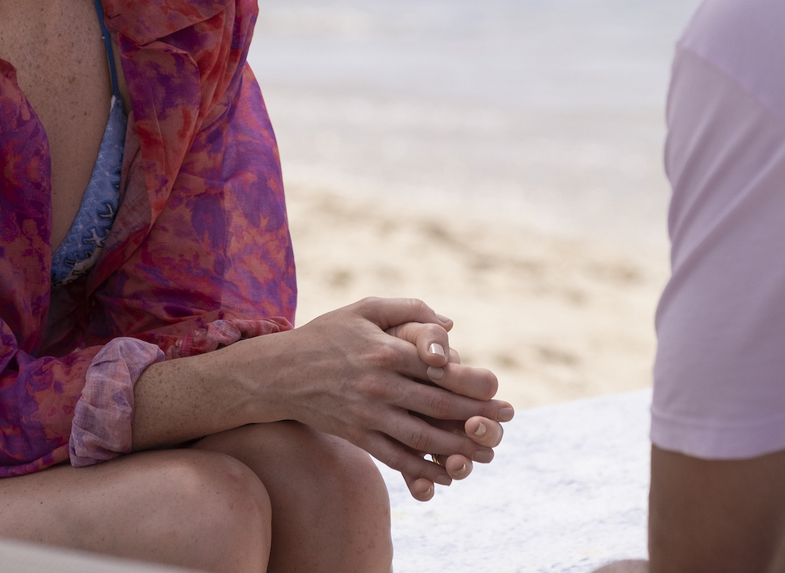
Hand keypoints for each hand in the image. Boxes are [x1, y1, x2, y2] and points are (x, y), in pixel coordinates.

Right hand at [256, 298, 511, 498]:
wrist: (279, 373)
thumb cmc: (328, 334)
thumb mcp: (365, 309)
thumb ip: (409, 309)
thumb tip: (450, 325)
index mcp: (386, 351)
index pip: (438, 369)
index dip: (472, 381)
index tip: (498, 388)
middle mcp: (379, 385)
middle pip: (437, 406)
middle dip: (476, 416)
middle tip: (505, 423)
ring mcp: (368, 414)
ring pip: (422, 437)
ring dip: (458, 448)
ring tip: (486, 453)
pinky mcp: (358, 435)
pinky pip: (396, 458)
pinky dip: (423, 470)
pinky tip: (446, 475)